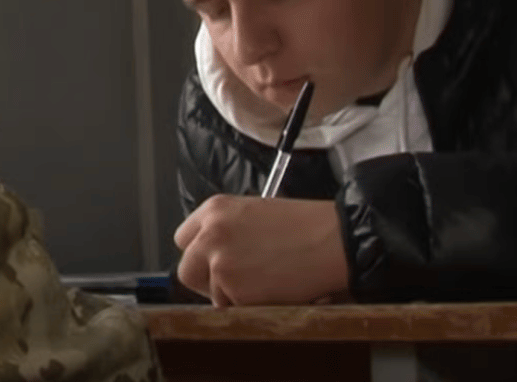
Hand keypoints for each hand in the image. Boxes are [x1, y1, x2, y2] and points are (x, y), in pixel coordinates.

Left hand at [174, 195, 349, 305]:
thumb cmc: (305, 226)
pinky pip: (232, 307)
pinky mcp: (234, 288)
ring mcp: (219, 262)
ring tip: (264, 283)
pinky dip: (249, 306)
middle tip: (233, 284)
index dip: (199, 255)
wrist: (333, 240)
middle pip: (186, 269)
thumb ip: (225, 230)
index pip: (183, 239)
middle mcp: (210, 233)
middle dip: (206, 281)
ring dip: (231, 295)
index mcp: (214, 209)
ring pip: (210, 293)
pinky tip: (272, 290)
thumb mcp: (253, 213)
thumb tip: (211, 255)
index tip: (212, 263)